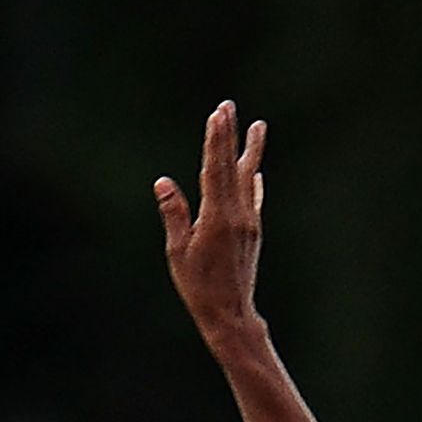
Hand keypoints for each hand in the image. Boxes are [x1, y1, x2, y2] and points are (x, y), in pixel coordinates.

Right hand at [155, 100, 265, 345]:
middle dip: (230, 136)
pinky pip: (253, 200)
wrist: (231, 315)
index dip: (216, 140)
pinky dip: (254, 183)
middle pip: (232, 167)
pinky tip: (255, 172)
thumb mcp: (178, 252)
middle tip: (230, 106)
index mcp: (217, 218)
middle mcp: (238, 216)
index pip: (215, 170)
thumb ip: (174, 214)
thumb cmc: (199, 287)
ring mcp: (249, 224)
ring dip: (250, 153)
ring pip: (248, 180)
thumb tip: (163, 182)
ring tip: (258, 127)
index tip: (218, 115)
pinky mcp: (252, 234)